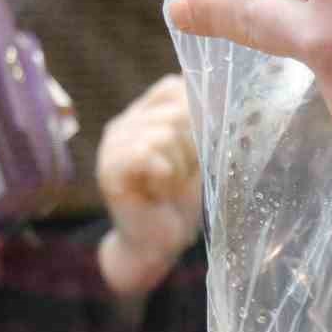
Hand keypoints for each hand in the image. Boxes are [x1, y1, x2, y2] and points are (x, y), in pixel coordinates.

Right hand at [97, 75, 203, 296]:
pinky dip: (164, 173)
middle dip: (191, 147)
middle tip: (181, 175)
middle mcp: (124, 124)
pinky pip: (145, 153)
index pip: (171, 88)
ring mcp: (113, 145)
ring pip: (162, 134)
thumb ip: (203, 125)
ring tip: (169, 185)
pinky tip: (160, 189)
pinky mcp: (109, 168)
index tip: (198, 149)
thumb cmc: (180, 200)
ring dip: (178, 165)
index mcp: (143, 116)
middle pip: (173, 112)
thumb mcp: (199, 157)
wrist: (158, 243)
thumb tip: (222, 93)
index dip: (195, 113)